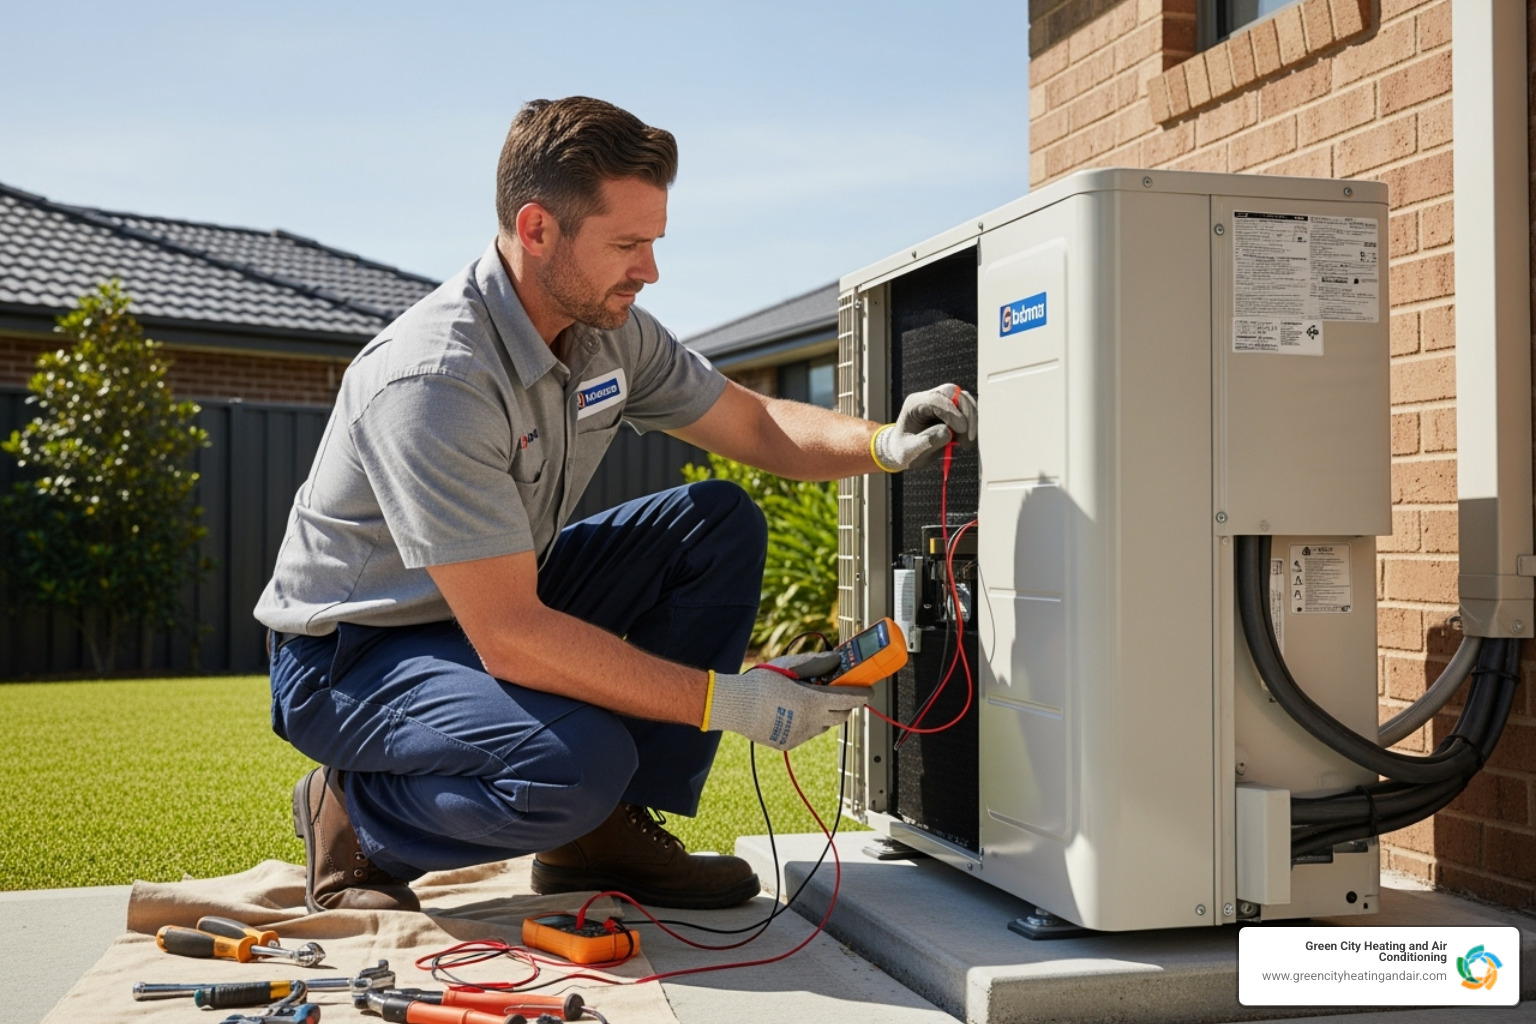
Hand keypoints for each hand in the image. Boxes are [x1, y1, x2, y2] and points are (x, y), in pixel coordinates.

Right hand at [705, 651, 867, 749]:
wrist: (735, 705)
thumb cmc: (761, 682)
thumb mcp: (790, 666)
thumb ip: (816, 663)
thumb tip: (836, 660)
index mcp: (814, 702)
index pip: (849, 700)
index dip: (862, 695)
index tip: (869, 692)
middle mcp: (811, 722)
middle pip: (841, 716)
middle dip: (845, 705)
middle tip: (842, 694)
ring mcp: (800, 735)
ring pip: (823, 726)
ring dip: (825, 714)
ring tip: (812, 701)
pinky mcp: (789, 743)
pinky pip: (806, 733)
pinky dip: (807, 723)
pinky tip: (793, 712)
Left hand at [872, 383, 977, 471]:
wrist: (906, 450)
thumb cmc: (904, 450)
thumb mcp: (909, 452)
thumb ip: (927, 442)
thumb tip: (947, 432)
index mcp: (914, 404)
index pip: (936, 399)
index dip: (951, 413)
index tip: (962, 430)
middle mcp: (928, 398)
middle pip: (953, 393)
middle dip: (965, 413)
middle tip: (969, 437)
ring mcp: (941, 402)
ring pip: (964, 399)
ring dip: (971, 419)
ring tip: (966, 441)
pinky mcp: (952, 409)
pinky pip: (967, 409)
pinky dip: (971, 423)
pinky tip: (966, 439)